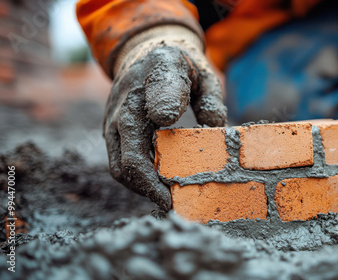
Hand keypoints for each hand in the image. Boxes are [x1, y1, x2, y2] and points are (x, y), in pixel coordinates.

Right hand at [103, 27, 226, 210]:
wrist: (143, 53)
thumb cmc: (177, 64)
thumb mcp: (198, 68)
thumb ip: (208, 95)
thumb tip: (212, 125)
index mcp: (146, 90)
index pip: (149, 131)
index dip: (158, 168)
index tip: (173, 192)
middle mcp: (122, 110)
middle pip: (126, 163)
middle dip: (150, 189)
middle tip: (175, 206)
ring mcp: (113, 123)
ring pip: (120, 168)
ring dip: (143, 188)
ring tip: (169, 201)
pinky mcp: (113, 132)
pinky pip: (121, 162)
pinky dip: (140, 179)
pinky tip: (161, 186)